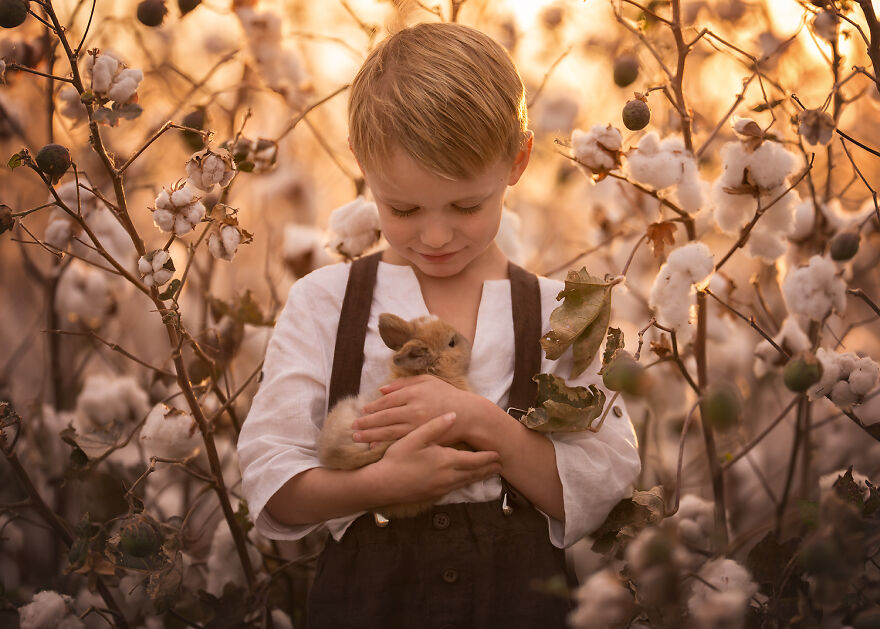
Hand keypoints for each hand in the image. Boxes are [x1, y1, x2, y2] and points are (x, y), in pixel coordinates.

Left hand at [352, 375, 478, 445]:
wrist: (468, 415)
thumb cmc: (447, 396)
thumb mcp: (428, 382)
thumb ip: (404, 383)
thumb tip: (382, 389)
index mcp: (414, 393)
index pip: (388, 400)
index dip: (374, 406)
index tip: (363, 410)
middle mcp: (414, 409)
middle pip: (384, 416)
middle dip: (366, 422)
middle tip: (353, 426)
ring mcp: (417, 425)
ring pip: (388, 431)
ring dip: (370, 434)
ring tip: (357, 437)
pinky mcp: (421, 437)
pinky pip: (399, 441)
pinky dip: (384, 444)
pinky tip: (373, 447)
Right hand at [370, 413, 500, 504]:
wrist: (383, 484)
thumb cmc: (398, 459)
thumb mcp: (415, 438)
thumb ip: (435, 426)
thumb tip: (453, 416)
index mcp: (446, 462)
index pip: (474, 460)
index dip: (487, 457)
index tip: (499, 454)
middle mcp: (448, 477)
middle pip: (474, 474)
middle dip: (488, 469)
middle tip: (500, 465)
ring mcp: (442, 488)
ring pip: (466, 482)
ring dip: (479, 477)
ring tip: (489, 472)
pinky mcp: (434, 495)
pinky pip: (456, 488)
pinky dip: (466, 482)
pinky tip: (466, 480)